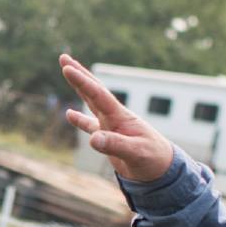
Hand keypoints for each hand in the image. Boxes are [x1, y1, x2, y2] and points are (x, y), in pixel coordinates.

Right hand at [60, 54, 174, 181]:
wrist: (161, 169)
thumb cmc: (152, 159)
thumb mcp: (135, 152)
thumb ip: (115, 144)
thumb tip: (93, 139)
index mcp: (120, 117)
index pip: (98, 95)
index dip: (82, 82)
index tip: (67, 68)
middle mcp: (114, 116)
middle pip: (94, 91)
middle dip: (79, 74)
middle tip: (63, 58)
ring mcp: (111, 125)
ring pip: (91, 102)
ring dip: (79, 87)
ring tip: (67, 72)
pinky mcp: (109, 138)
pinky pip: (90, 125)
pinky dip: (79, 119)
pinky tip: (69, 113)